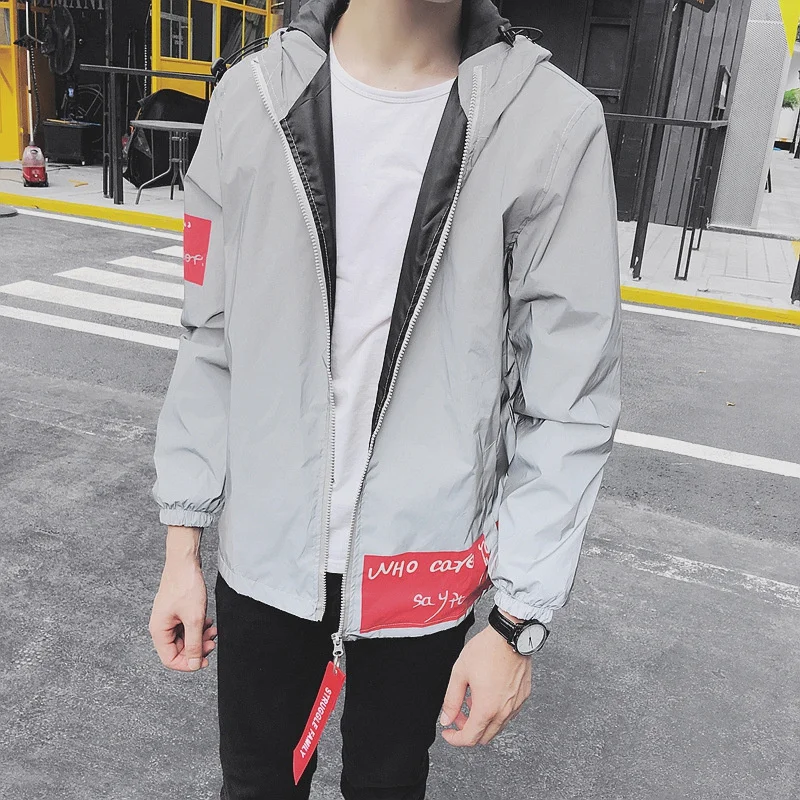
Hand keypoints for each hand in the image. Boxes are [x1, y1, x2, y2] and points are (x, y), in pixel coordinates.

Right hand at [149, 526, 216, 671]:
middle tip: (212, 642)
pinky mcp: (176, 610)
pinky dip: (198, 627)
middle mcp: (161, 626)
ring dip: (200, 637)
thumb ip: (194, 644)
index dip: (188, 664)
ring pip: (185, 638)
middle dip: (197, 648)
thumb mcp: (194, 619)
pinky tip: (208, 621)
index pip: (170, 659)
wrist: (185, 561)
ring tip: (212, 630)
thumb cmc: (185, 585)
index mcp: (159, 631)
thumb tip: (194, 664)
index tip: (204, 661)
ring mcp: (169, 618)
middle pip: (178, 649)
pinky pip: (187, 626)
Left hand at [439, 623, 531, 745]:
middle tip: (458, 715)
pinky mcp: (524, 695)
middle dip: (468, 730)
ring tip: (472, 700)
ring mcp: (516, 704)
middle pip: (484, 736)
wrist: (511, 635)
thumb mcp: (460, 672)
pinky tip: (487, 694)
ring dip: (482, 721)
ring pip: (497, 726)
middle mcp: (504, 711)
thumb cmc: (487, 649)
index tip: (448, 731)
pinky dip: (495, 712)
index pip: (470, 738)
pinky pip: (508, 713)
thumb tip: (446, 719)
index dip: (455, 739)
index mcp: (486, 708)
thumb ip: (452, 699)